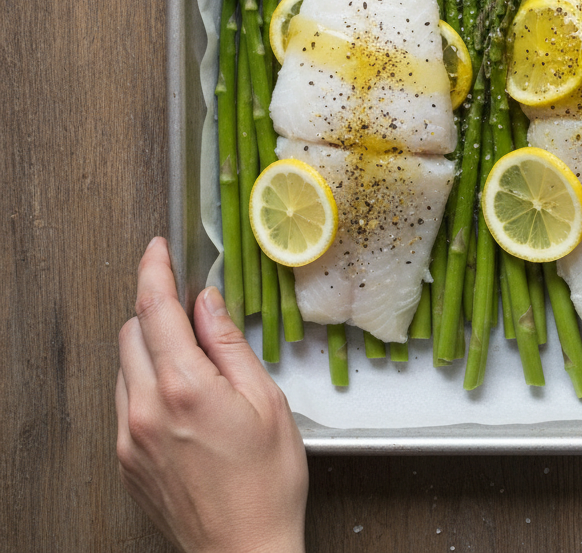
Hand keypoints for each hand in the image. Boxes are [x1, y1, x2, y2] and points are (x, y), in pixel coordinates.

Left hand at [116, 237, 307, 552]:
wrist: (244, 549)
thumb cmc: (267, 484)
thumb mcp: (266, 402)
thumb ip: (230, 346)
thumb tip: (209, 303)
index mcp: (184, 389)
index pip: (154, 309)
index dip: (153, 269)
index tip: (157, 248)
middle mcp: (145, 410)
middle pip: (131, 332)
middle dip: (156, 310)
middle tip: (192, 310)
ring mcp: (130, 437)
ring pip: (125, 367)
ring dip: (152, 350)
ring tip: (198, 367)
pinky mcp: (126, 459)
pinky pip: (126, 402)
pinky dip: (148, 384)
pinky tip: (185, 400)